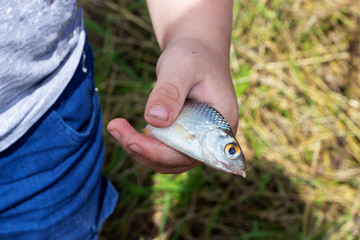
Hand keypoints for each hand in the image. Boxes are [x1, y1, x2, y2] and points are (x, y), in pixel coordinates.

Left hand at [107, 38, 237, 173]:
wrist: (196, 51)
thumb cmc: (193, 55)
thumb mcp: (181, 67)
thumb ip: (170, 91)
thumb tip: (154, 120)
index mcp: (223, 123)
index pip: (193, 151)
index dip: (162, 153)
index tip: (133, 141)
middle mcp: (213, 138)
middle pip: (178, 160)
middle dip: (144, 150)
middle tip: (115, 127)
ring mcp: (198, 140)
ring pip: (167, 160)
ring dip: (140, 149)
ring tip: (116, 126)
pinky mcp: (184, 137)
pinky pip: (163, 150)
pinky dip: (143, 144)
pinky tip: (126, 129)